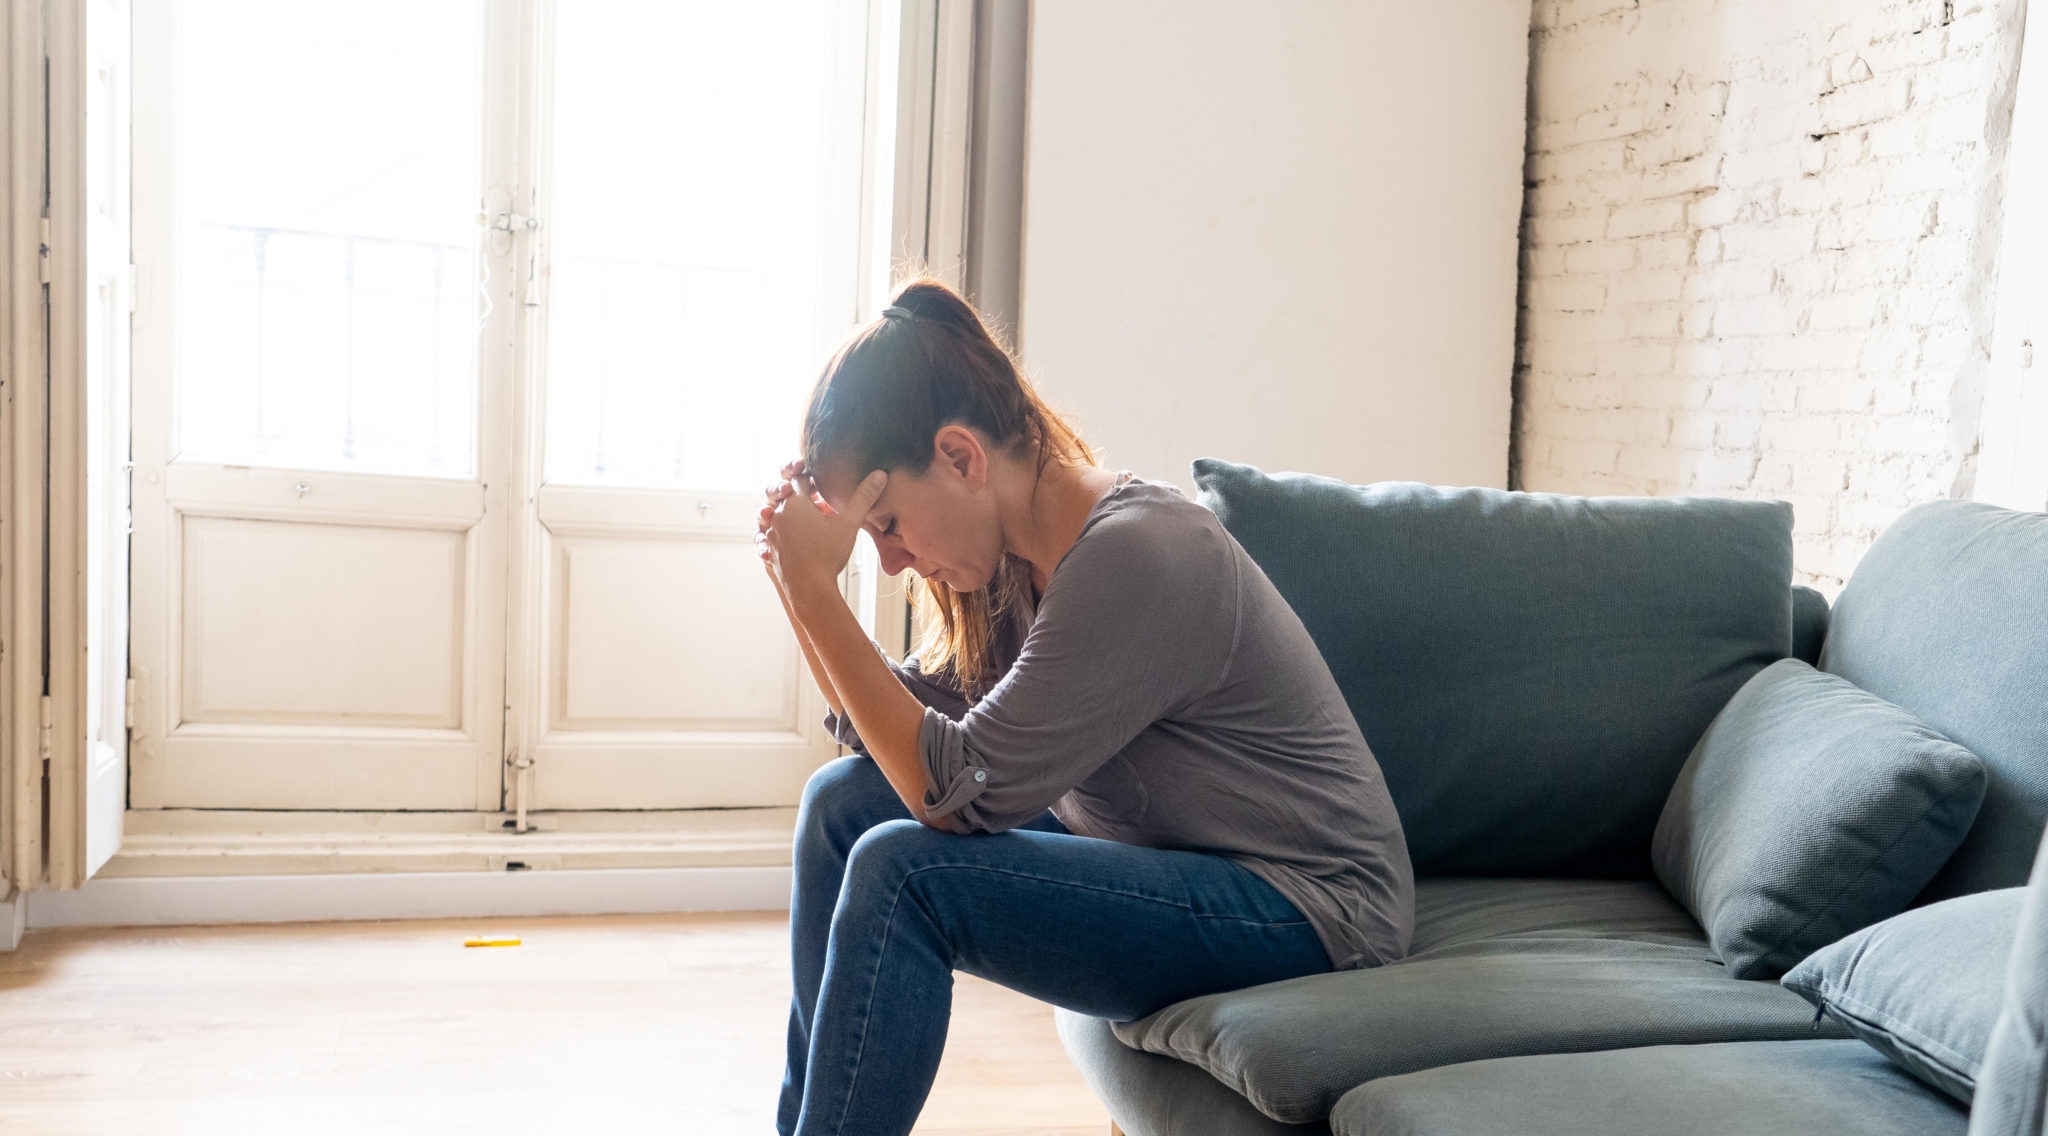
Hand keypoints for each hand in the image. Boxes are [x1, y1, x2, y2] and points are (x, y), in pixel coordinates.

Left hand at [757, 462, 887, 607]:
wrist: (809, 589)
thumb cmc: (829, 555)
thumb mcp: (850, 523)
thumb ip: (864, 497)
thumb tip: (880, 474)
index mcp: (796, 502)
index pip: (801, 479)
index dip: (812, 478)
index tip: (821, 481)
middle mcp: (779, 514)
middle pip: (786, 495)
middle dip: (800, 496)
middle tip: (814, 500)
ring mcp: (771, 532)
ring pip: (776, 514)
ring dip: (789, 514)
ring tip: (804, 519)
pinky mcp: (769, 549)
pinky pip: (770, 534)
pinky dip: (781, 533)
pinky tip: (792, 539)